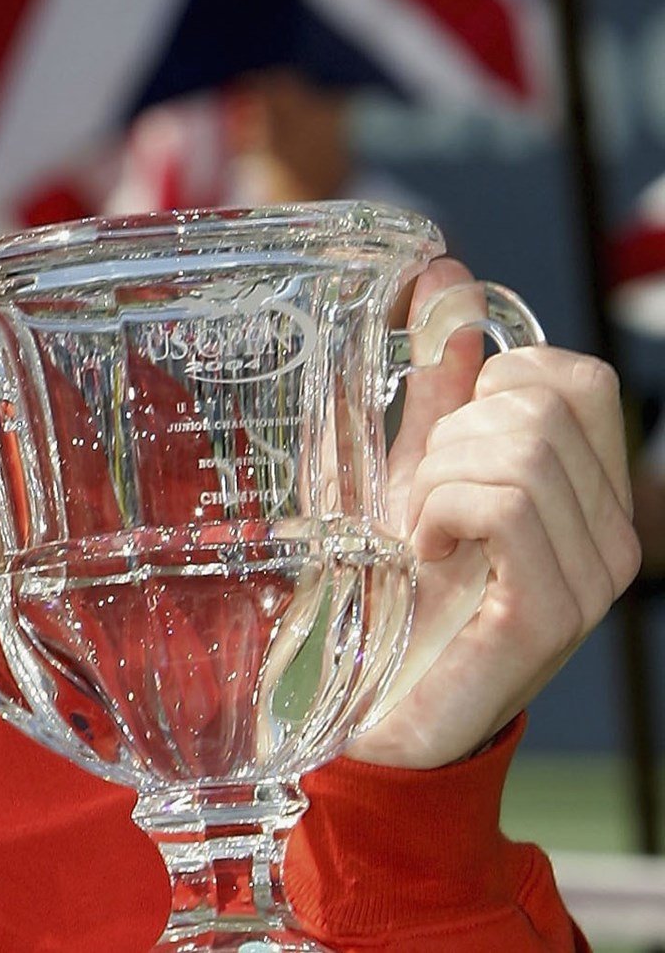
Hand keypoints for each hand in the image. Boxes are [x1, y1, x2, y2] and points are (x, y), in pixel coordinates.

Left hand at [347, 260, 638, 768]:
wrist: (369, 706)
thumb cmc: (389, 590)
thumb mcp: (407, 465)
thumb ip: (436, 384)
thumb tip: (446, 276)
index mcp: (589, 492)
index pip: (578, 378)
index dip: (496, 379)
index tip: (445, 436)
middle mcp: (612, 532)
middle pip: (541, 403)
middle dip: (451, 432)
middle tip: (422, 500)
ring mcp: (592, 575)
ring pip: (516, 446)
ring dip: (435, 477)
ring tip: (419, 533)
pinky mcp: (552, 610)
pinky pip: (500, 500)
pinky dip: (438, 511)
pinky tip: (422, 553)